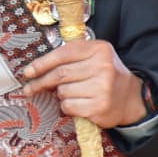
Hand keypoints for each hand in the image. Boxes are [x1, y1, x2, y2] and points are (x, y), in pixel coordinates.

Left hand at [20, 39, 146, 128]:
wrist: (130, 98)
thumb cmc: (104, 75)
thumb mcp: (93, 57)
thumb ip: (70, 57)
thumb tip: (35, 69)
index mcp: (99, 50)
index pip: (62, 55)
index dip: (41, 64)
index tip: (27, 72)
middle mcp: (102, 66)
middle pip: (59, 75)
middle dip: (41, 83)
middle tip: (30, 89)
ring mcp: (102, 88)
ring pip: (63, 92)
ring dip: (61, 95)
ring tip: (73, 94)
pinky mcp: (99, 107)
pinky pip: (69, 106)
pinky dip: (68, 107)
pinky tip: (79, 104)